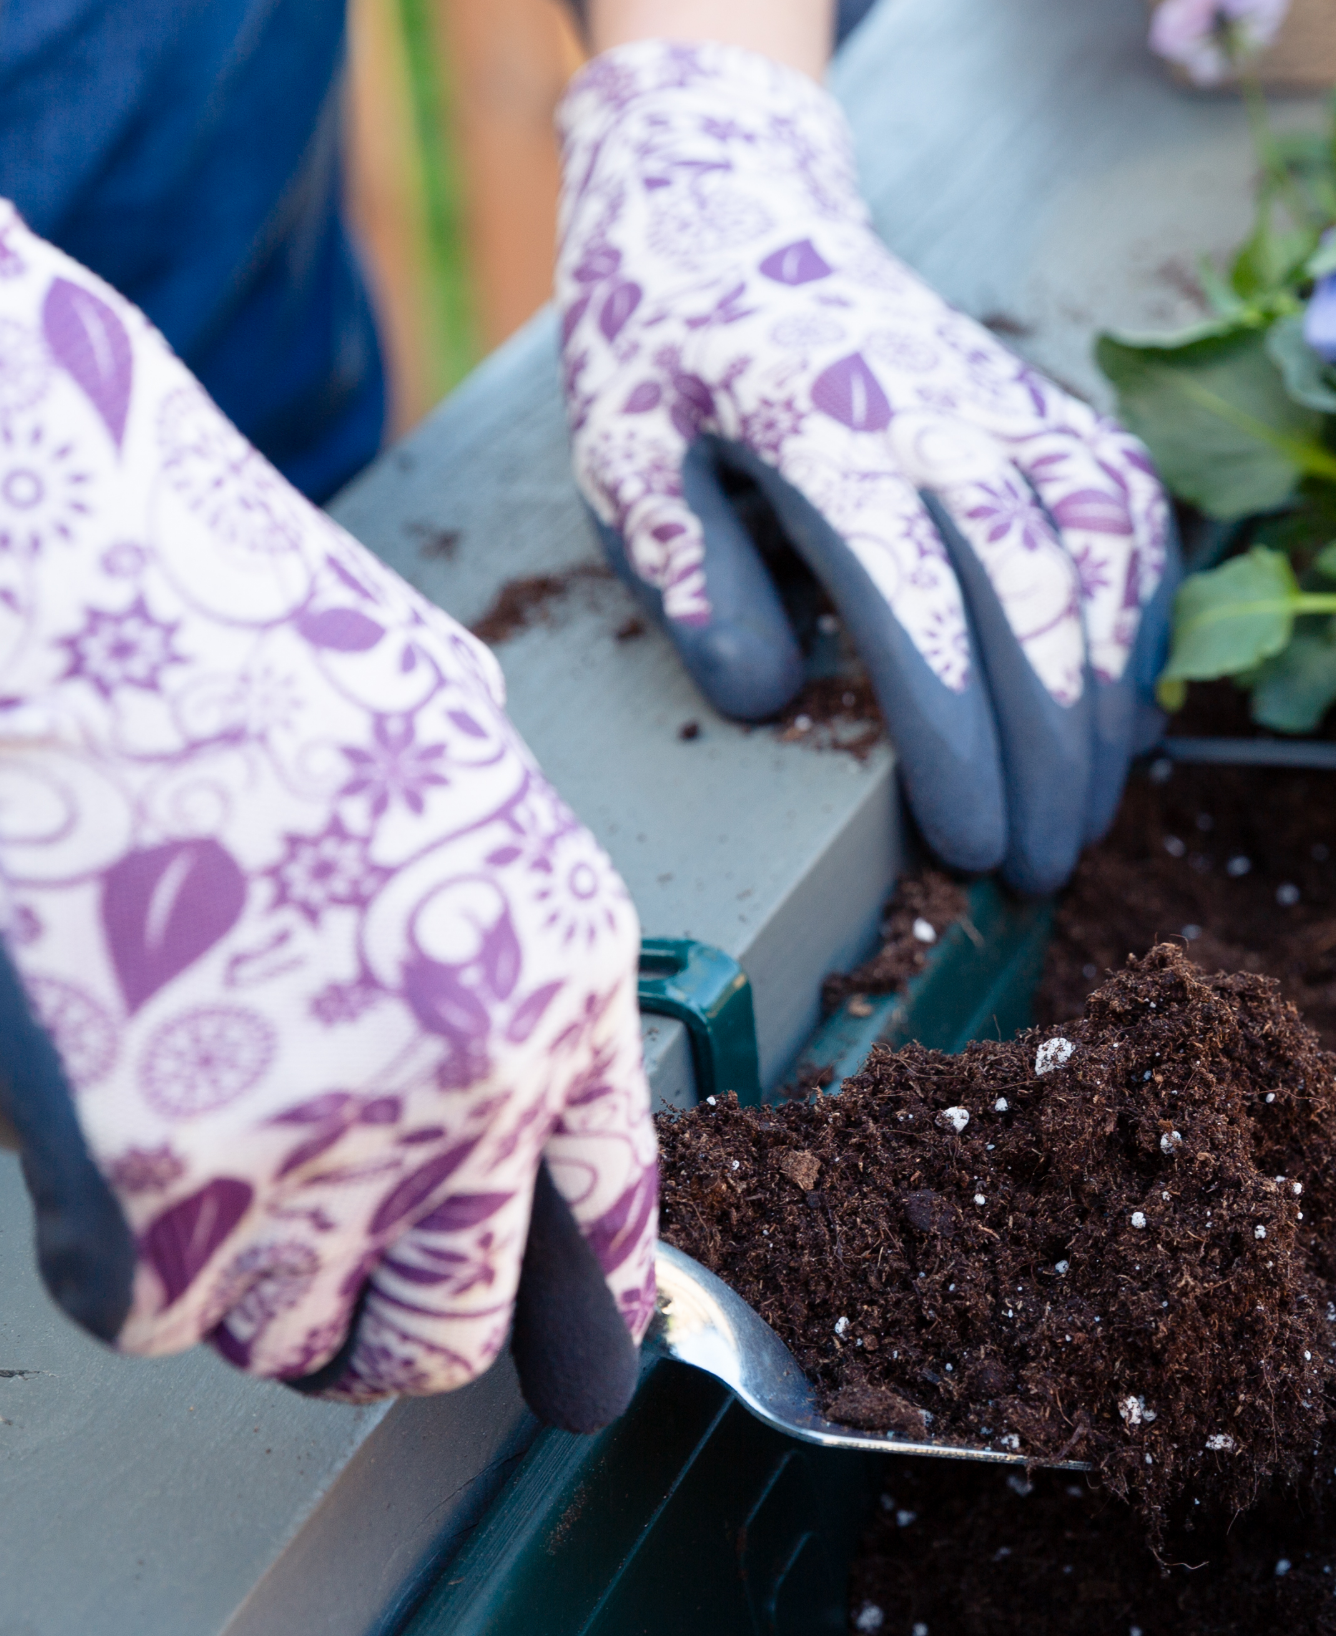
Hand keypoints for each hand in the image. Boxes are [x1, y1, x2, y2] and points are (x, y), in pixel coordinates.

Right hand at [0, 208, 656, 1427]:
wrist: (85, 610)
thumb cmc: (249, 643)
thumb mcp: (446, 746)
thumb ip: (485, 891)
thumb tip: (481, 1014)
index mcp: (563, 965)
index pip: (609, 1197)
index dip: (590, 1297)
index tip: (581, 1366)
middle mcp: (478, 1079)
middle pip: (455, 1319)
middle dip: (402, 1326)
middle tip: (350, 1298)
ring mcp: (324, 1145)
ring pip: (298, 1341)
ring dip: (260, 1298)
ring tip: (222, 1187)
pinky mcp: (157, 1198)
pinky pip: (157, 1317)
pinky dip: (132, 1266)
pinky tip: (115, 1151)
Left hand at [556, 41, 1177, 893]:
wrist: (737, 201)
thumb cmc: (666, 348)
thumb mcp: (621, 455)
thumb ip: (687, 573)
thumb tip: (764, 697)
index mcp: (823, 425)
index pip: (918, 601)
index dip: (955, 737)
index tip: (969, 843)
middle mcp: (939, 409)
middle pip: (1035, 589)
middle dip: (1051, 748)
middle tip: (1040, 869)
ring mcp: (1006, 398)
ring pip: (1107, 549)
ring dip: (1109, 693)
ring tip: (1089, 809)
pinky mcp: (1042, 402)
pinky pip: (1130, 507)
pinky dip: (1145, 608)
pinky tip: (1123, 696)